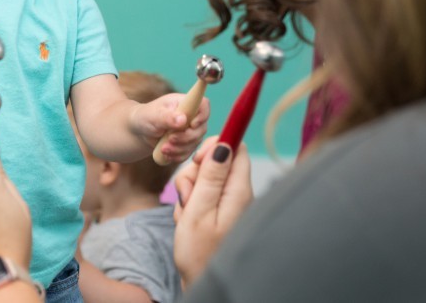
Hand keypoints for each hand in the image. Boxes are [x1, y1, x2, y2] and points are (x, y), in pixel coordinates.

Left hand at [132, 94, 210, 162]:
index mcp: (185, 103)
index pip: (204, 105)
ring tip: (163, 149)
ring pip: (195, 143)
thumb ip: (167, 117)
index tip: (191, 125)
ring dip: (180, 149)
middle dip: (186, 138)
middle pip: (201, 128)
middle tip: (170, 140)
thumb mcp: (153, 116)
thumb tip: (183, 119)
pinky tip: (166, 155)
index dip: (202, 116)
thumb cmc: (145, 117)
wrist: (139, 131)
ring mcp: (191, 131)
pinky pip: (189, 153)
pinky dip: (178, 156)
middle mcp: (192, 116)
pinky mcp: (187, 144)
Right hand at [173, 137, 252, 288]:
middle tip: (188, 196)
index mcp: (238, 191)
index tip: (197, 159)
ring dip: (189, 190)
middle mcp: (237, 193)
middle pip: (216, 161)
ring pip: (204, 177)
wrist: (201, 281)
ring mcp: (228, 202)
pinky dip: (190, 203)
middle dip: (195, 173)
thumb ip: (210, 176)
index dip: (215, 145)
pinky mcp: (218, 210)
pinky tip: (188, 220)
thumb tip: (224, 144)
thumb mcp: (199, 211)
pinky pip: (202, 194)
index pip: (237, 147)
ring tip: (187, 214)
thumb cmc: (199, 252)